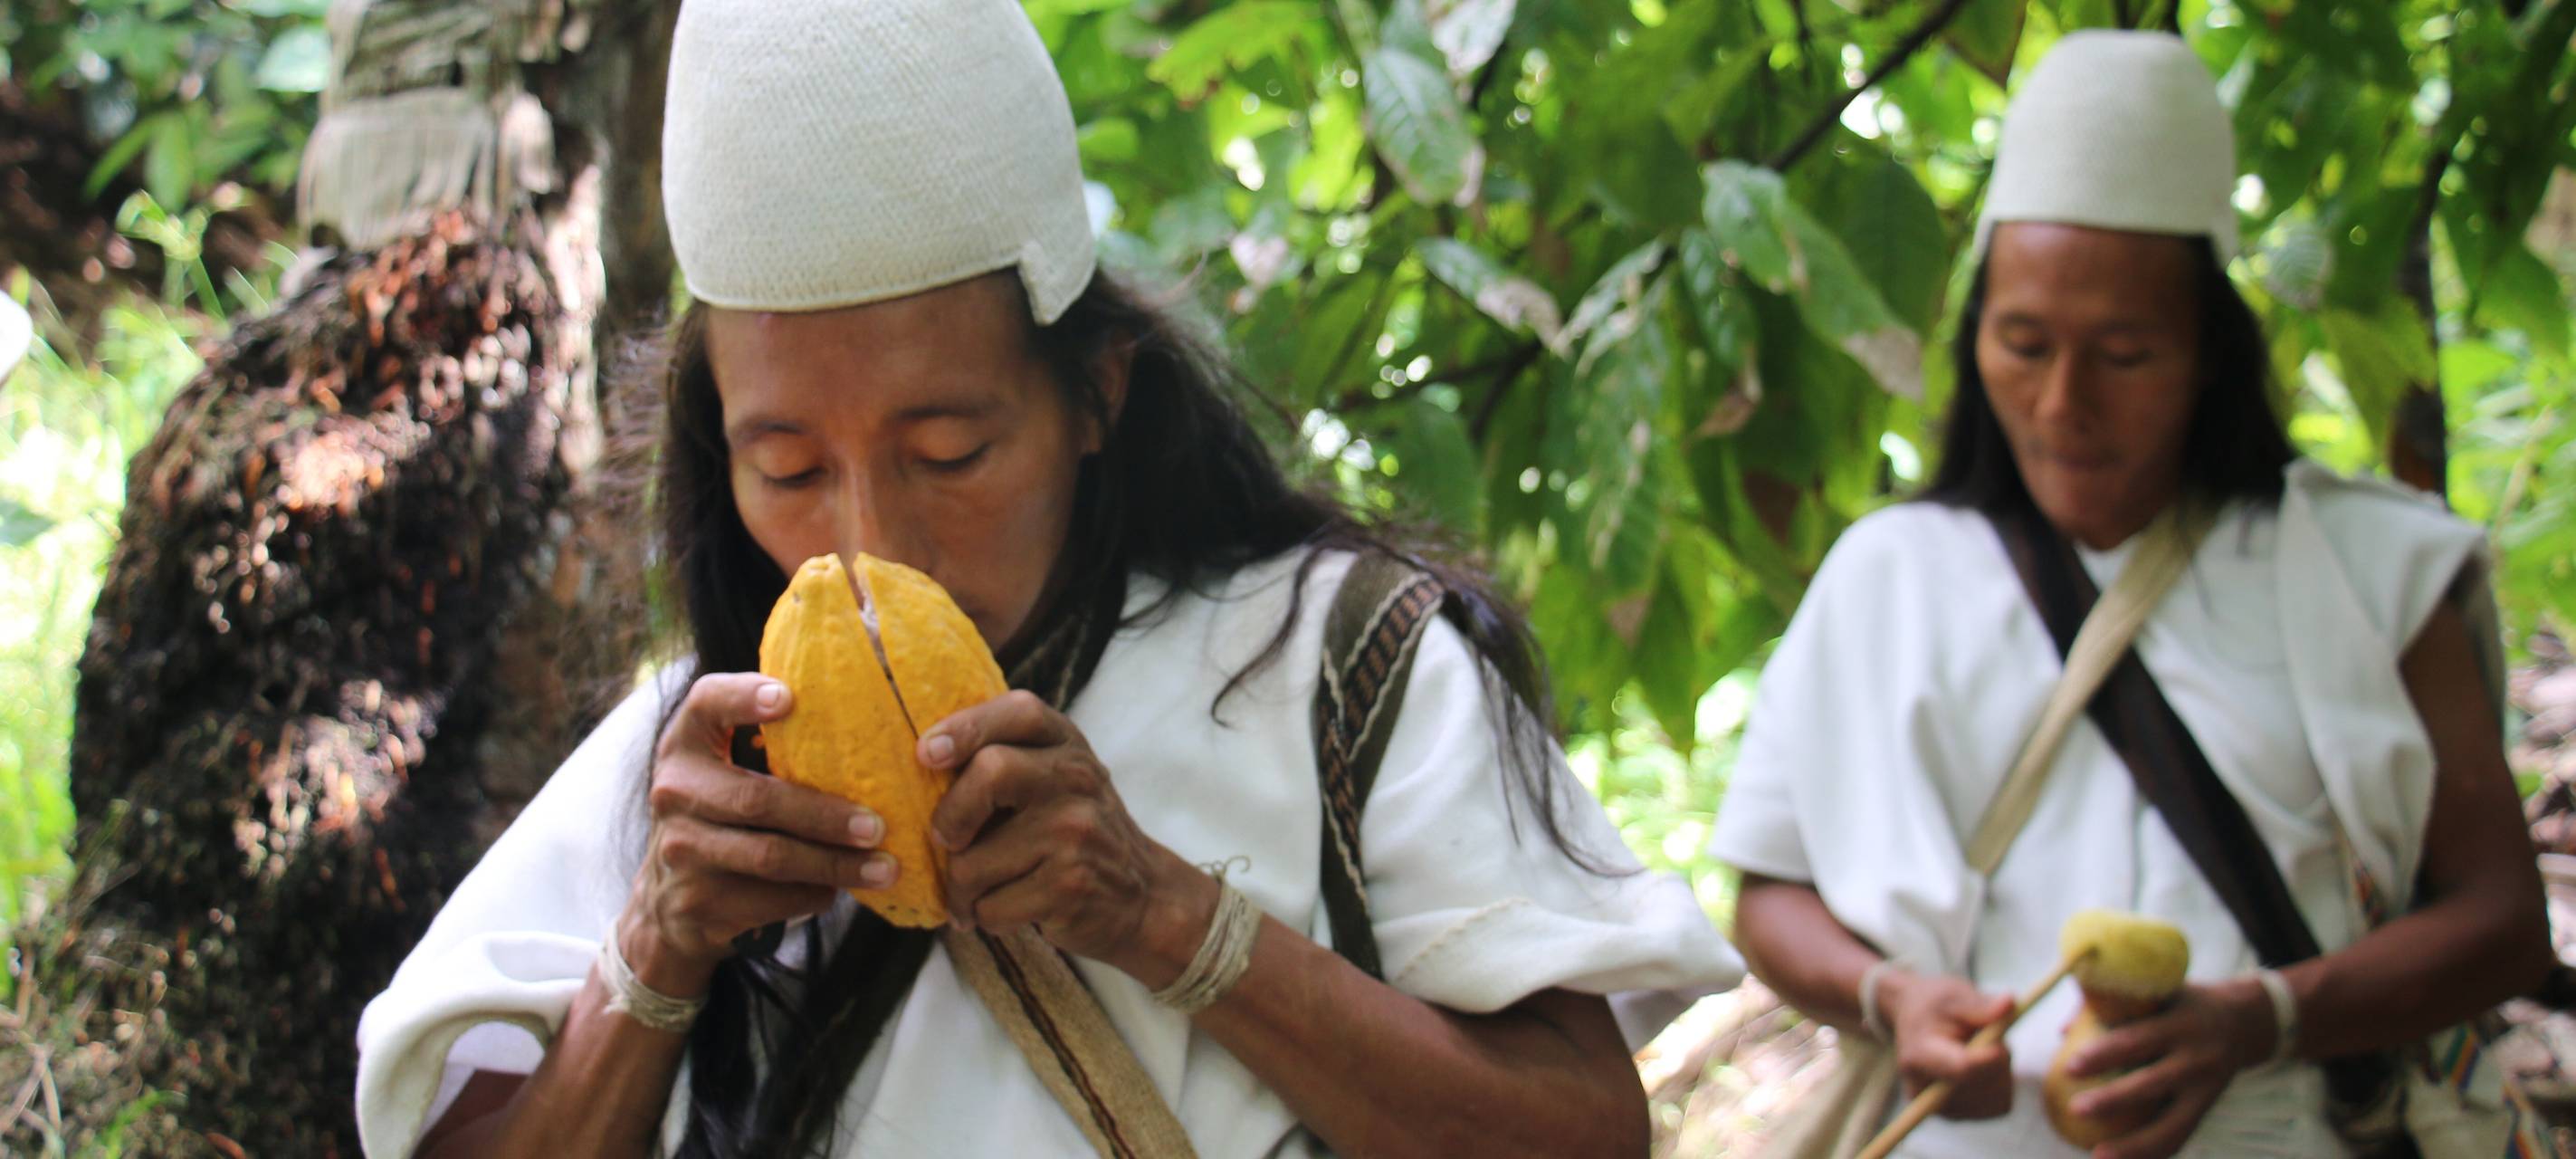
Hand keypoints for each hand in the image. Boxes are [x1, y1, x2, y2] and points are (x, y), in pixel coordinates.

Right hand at [622, 672, 894, 996]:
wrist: (667, 901)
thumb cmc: (722, 816)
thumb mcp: (723, 770)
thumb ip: (770, 743)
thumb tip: (869, 728)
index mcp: (686, 746)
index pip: (706, 703)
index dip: (743, 697)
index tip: (789, 697)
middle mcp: (674, 792)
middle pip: (757, 799)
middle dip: (825, 815)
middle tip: (877, 826)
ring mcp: (681, 849)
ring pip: (771, 857)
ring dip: (835, 865)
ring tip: (884, 868)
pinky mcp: (696, 901)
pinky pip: (771, 899)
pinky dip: (814, 893)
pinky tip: (840, 888)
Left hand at [924, 690, 1216, 986]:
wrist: (1142, 897)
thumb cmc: (1075, 834)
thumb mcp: (1055, 780)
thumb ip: (1005, 759)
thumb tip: (922, 762)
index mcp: (1066, 744)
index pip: (1018, 712)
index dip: (965, 727)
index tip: (927, 755)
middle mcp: (1077, 780)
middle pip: (990, 771)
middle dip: (950, 816)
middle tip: (947, 841)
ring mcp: (1077, 832)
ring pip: (973, 860)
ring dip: (962, 889)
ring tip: (979, 892)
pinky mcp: (1070, 885)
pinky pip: (990, 906)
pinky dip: (985, 917)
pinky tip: (1008, 911)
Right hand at [1879, 969, 2016, 1118]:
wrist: (1913, 1018)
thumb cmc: (1933, 1005)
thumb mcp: (1953, 995)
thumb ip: (1980, 1004)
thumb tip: (2010, 1003)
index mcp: (1918, 1056)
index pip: (1962, 1069)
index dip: (1991, 1059)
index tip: (2002, 1042)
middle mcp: (1923, 1091)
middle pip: (1984, 1087)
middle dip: (1999, 1062)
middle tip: (1993, 1035)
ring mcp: (1940, 1108)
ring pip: (1997, 1100)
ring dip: (2002, 1073)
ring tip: (1985, 1049)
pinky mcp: (1956, 1114)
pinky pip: (1998, 1106)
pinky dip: (2002, 1085)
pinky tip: (1985, 1066)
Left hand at [2058, 978, 2273, 1158]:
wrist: (2244, 1022)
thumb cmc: (2179, 1003)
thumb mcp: (2157, 992)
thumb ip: (2112, 1006)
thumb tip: (2063, 1032)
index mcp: (2181, 1023)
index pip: (2139, 1040)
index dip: (2105, 1055)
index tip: (2070, 1067)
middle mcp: (2198, 1057)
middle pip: (2153, 1084)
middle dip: (2113, 1100)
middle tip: (2075, 1109)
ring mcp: (2207, 1088)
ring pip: (2172, 1126)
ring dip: (2134, 1147)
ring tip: (2096, 1157)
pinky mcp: (2208, 1109)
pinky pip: (2180, 1137)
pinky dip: (2152, 1154)